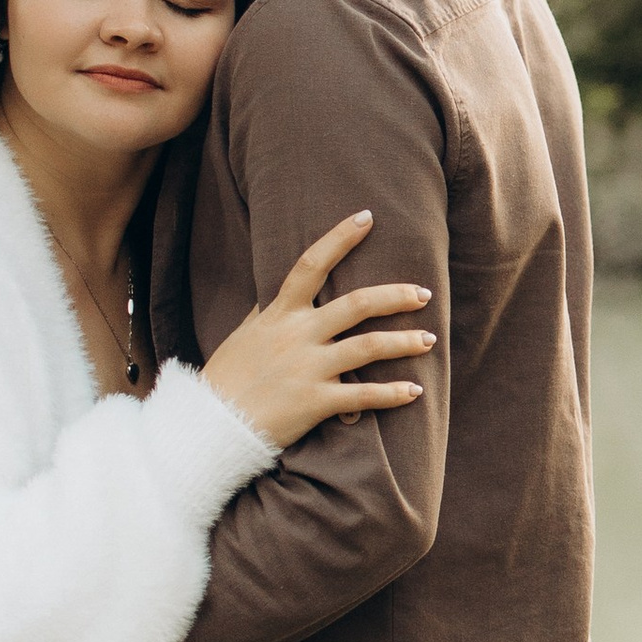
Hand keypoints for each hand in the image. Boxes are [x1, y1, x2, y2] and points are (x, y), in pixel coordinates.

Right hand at [201, 209, 435, 452]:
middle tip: (423, 294)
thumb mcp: (244, 335)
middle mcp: (298, 335)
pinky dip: (393, 393)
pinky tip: (415, 391)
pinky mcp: (316, 402)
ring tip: (429, 340)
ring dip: (405, 342)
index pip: (311, 265)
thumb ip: (265, 313)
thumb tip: (273, 293)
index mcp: (280, 314)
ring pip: (368, 347)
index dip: (340, 238)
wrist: (212, 423)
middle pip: (357, 304)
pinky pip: (364, 395)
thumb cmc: (226, 378)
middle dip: (396, 296)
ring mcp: (309, 368)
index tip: (367, 218)